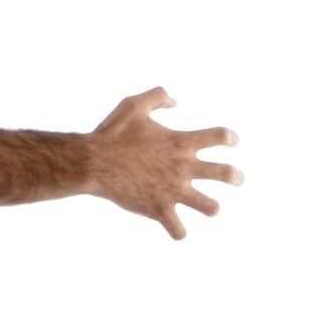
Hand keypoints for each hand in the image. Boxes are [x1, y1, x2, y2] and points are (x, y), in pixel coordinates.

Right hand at [87, 86, 240, 239]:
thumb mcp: (133, 105)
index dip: (229, 138)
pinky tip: (175, 227)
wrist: (93, 162)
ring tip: (209, 206)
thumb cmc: (112, 133)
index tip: (229, 141)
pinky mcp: (159, 210)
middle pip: (226, 174)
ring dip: (212, 207)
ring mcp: (172, 191)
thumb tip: (176, 102)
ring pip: (211, 207)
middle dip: (235, 177)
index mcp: (180, 142)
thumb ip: (157, 97)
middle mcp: (183, 168)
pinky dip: (178, 230)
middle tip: (236, 178)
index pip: (220, 137)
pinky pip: (178, 230)